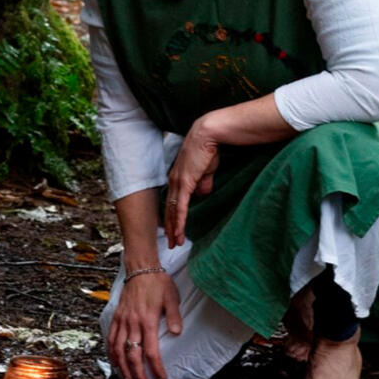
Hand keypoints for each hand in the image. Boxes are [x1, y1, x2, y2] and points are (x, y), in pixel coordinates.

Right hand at [108, 272, 181, 378]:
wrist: (140, 268)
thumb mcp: (171, 297)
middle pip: (133, 355)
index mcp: (148, 320)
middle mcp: (133, 323)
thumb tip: (177, 332)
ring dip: (123, 368)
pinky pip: (111, 338)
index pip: (151, 351)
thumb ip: (173, 316)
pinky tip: (115, 363)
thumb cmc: (158, 283)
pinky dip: (111, 353)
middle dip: (138, 375)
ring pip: (119, 350)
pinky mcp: (116, 317)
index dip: (156, 368)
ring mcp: (122, 321)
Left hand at [165, 115, 219, 247]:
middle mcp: (174, 181)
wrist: (208, 135)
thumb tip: (203, 193)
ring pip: (174, 212)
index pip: (174, 201)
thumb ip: (203, 182)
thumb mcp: (206, 169)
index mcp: (178, 177)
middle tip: (171, 243)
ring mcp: (178, 182)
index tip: (174, 229)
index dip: (173, 216)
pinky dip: (180, 222)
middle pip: (170, 209)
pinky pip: (181, 208)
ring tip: (175, 243)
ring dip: (174, 229)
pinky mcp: (185, 183)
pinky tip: (179, 233)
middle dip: (170, 228)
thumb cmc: (209, 149)